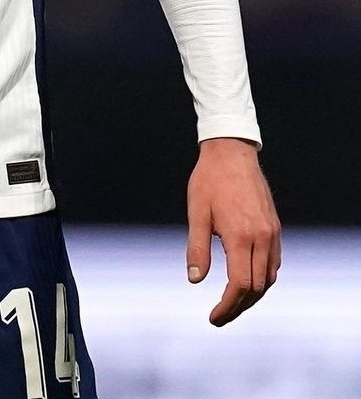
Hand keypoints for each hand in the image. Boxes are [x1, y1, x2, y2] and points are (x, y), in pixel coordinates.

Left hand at [186, 137, 280, 325]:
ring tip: (233, 302)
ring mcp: (272, 232)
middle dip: (239, 306)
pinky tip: (248, 278)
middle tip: (220, 315)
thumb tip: (195, 280)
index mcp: (240, 236)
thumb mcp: (196, 212)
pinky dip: (263, 277)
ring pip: (270, 277)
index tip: (214, 317)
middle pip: (257, 287)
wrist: (231, 152)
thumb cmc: (208, 180)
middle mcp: (261, 237)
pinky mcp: (275, 227)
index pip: (240, 285)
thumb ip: (196, 248)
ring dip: (253, 294)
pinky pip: (274, 262)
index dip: (227, 306)